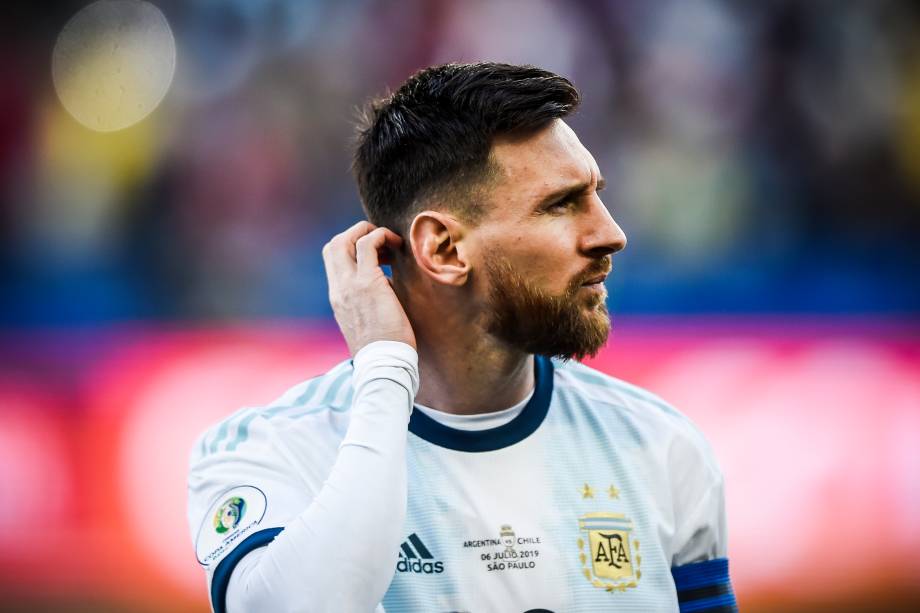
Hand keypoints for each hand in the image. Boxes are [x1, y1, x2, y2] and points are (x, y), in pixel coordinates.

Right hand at [322, 221, 415, 355]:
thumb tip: (387, 283)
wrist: (383, 365)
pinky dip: (382, 236)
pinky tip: (397, 245)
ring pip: (345, 239)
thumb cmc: (384, 348)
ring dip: (369, 231)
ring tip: (391, 241)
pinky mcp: (368, 283)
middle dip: (356, 232)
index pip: (332, 260)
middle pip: (333, 244)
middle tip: (381, 240)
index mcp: (337, 297)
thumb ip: (369, 300)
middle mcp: (338, 289)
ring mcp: (349, 285)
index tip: (377, 255)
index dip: (351, 248)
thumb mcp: (368, 321)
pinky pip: (368, 244)